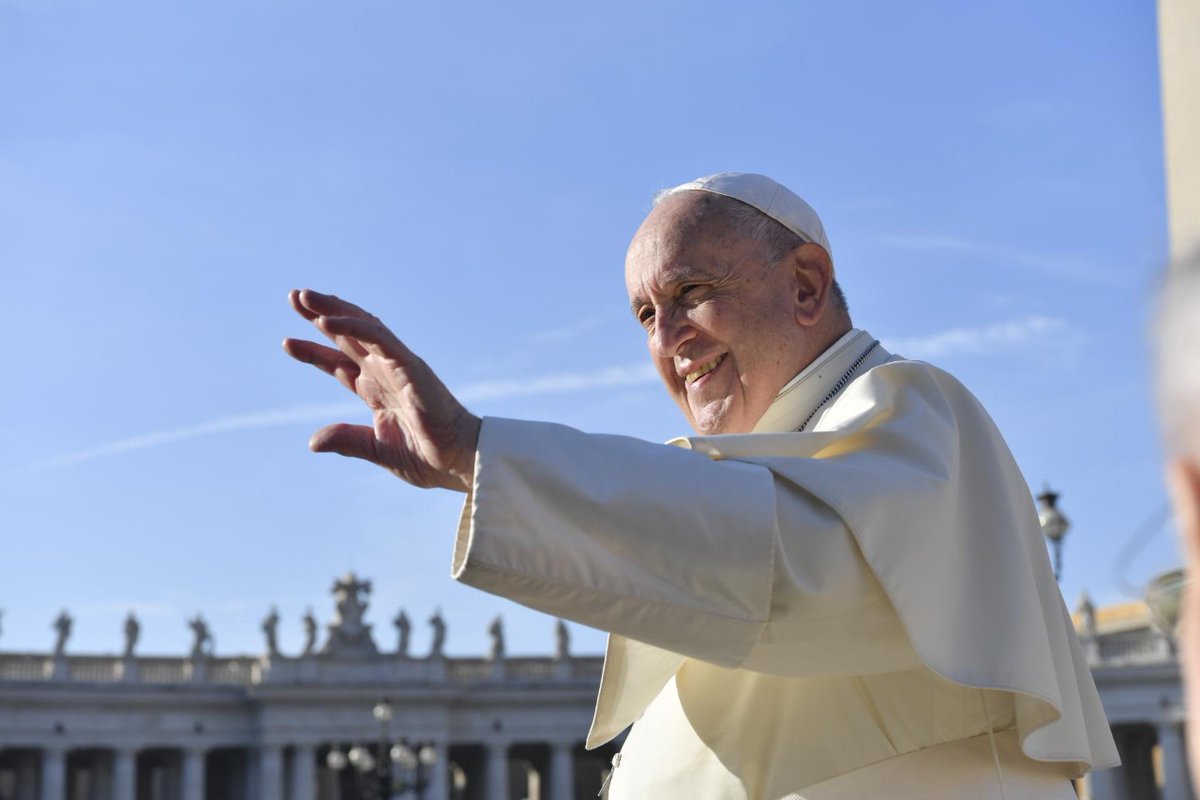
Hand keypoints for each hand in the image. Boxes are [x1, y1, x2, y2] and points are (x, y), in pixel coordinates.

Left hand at [283, 289, 480, 491]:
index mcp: (377, 390)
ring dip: (332, 310)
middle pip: (348, 335)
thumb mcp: (376, 449)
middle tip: (293, 297)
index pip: (340, 363)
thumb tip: (312, 442)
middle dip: (320, 315)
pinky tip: (325, 321)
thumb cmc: (428, 457)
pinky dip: (352, 326)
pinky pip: (378, 338)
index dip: (314, 352)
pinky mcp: (410, 365)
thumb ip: (347, 441)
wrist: (460, 461)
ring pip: (361, 326)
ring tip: (303, 297)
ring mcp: (398, 366)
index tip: (287, 343)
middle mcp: (385, 372)